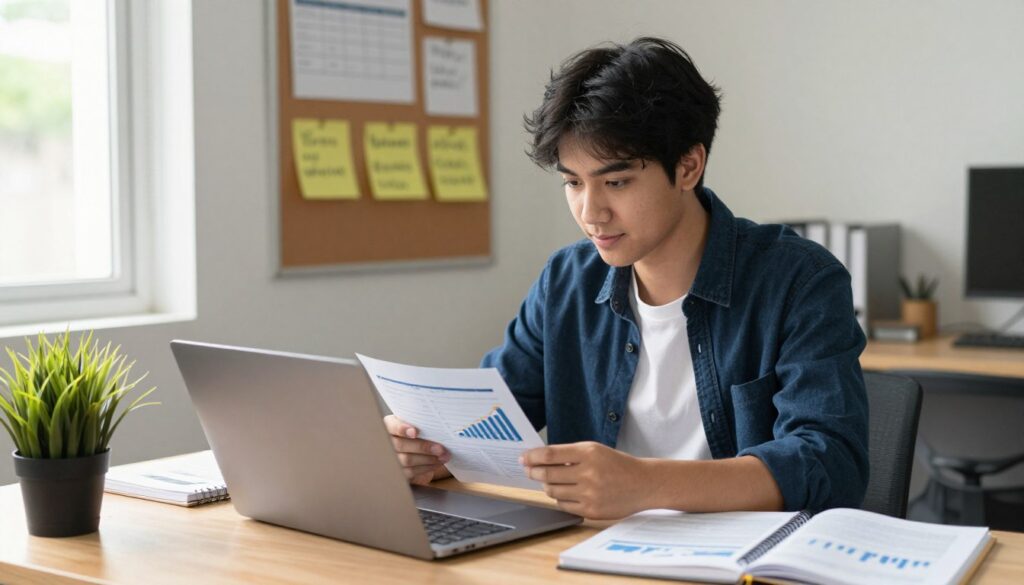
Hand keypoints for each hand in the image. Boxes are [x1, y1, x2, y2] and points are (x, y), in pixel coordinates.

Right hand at [383, 415, 450, 484]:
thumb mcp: (415, 424)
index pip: (392, 426)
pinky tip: (437, 463)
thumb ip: (420, 423)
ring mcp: (389, 458)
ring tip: (443, 456)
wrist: (413, 448)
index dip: (402, 429)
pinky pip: (410, 471)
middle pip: (400, 445)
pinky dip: (426, 467)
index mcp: (388, 426)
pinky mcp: (397, 472)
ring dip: (428, 459)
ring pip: (407, 460)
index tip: (414, 432)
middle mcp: (385, 442)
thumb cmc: (416, 432)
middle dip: (423, 447)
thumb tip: (436, 425)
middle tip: (440, 449)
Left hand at [521, 441, 651, 518]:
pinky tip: (564, 492)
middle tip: (528, 470)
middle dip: (533, 472)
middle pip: (547, 474)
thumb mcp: (595, 451)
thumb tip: (540, 459)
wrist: (643, 484)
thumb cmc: (617, 465)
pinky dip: (559, 498)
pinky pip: (563, 505)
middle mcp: (588, 473)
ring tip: (549, 480)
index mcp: (588, 453)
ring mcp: (589, 494)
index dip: (532, 457)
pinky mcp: (591, 511)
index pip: (550, 454)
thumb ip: (569, 454)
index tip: (523, 458)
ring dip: (546, 485)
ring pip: (553, 491)